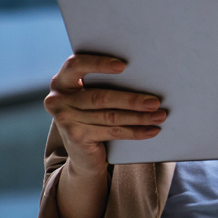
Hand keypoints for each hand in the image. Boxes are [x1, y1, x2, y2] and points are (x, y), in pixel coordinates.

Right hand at [44, 53, 166, 178]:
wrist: (83, 153)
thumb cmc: (93, 114)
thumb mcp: (91, 96)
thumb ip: (104, 83)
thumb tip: (144, 75)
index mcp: (62, 80)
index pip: (76, 65)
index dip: (98, 64)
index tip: (123, 66)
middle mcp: (58, 99)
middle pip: (100, 97)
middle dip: (131, 99)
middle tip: (155, 102)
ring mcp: (65, 119)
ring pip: (110, 116)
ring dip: (139, 117)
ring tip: (160, 116)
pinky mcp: (76, 137)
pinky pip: (113, 131)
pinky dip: (135, 131)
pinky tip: (152, 130)